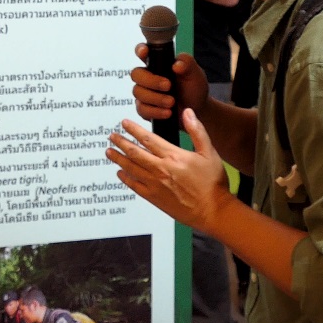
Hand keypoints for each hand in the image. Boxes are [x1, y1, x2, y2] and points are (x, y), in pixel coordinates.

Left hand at [106, 109, 234, 233]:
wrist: (213, 211)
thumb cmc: (213, 183)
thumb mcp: (209, 153)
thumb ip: (197, 131)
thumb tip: (187, 112)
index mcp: (173, 156)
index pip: (147, 138)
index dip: (133, 129)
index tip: (124, 123)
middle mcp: (160, 169)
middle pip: (134, 152)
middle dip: (121, 142)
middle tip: (112, 136)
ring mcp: (155, 184)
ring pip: (131, 168)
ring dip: (118, 158)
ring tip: (109, 151)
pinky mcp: (154, 198)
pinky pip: (134, 186)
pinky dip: (125, 178)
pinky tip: (120, 173)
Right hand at [131, 45, 208, 124]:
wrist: (197, 110)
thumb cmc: (193, 88)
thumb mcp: (195, 73)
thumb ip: (187, 64)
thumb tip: (176, 64)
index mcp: (158, 62)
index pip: (143, 51)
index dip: (140, 50)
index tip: (144, 52)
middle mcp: (148, 76)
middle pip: (136, 74)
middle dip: (151, 81)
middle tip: (168, 85)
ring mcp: (144, 92)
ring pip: (138, 92)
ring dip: (155, 98)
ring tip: (172, 102)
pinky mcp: (144, 108)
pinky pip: (141, 109)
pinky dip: (155, 111)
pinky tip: (167, 112)